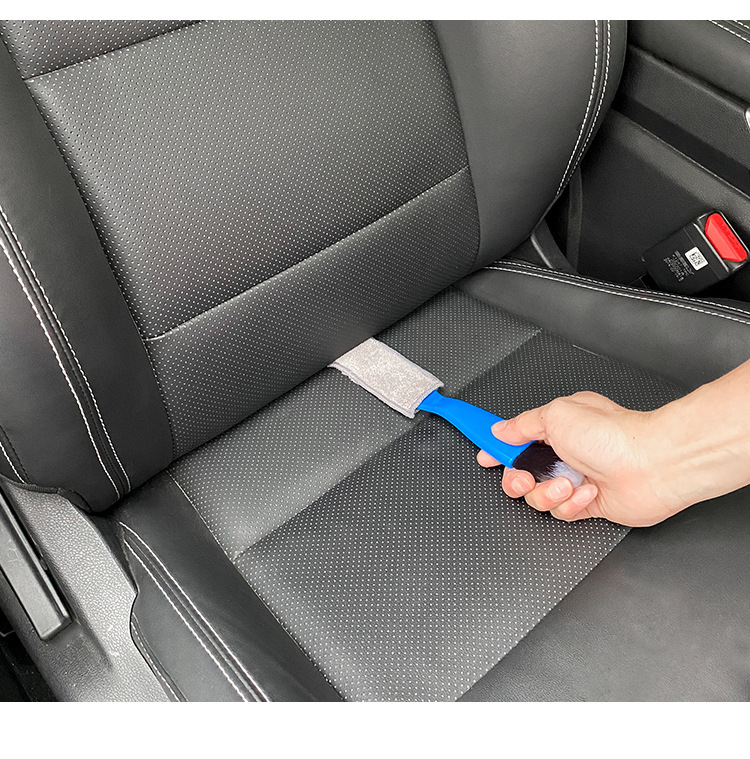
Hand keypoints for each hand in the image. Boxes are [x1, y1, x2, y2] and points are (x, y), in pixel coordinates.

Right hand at [477, 392, 689, 526]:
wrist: (652, 465)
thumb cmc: (613, 436)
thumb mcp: (556, 415)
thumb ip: (522, 425)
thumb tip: (500, 430)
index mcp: (554, 428)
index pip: (515, 438)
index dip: (496, 448)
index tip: (484, 454)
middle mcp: (563, 453)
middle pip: (519, 474)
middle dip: (517, 480)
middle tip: (525, 478)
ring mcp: (574, 479)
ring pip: (538, 497)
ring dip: (550, 492)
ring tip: (569, 483)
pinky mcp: (586, 504)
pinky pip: (561, 512)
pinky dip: (572, 504)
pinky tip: (589, 491)